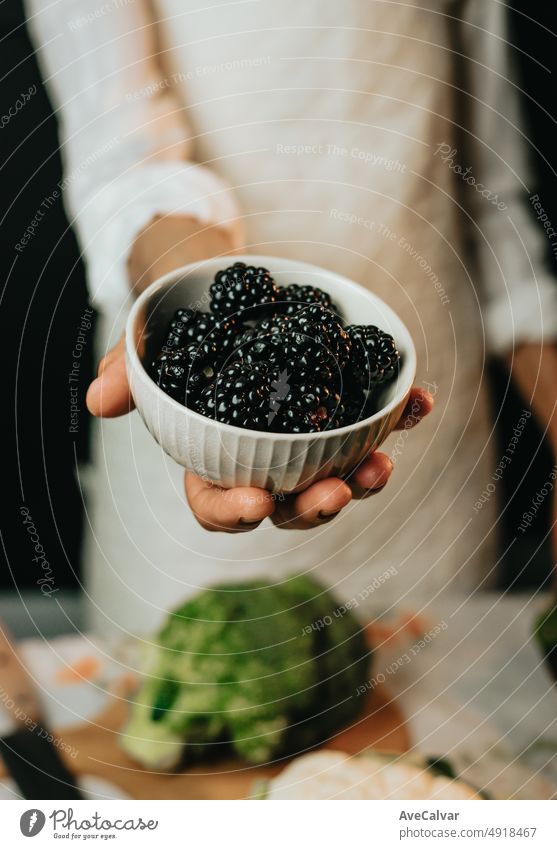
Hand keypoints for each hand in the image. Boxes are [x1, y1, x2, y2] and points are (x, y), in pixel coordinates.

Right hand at [88, 343, 432, 531]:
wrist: (223, 294)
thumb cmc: (180, 336)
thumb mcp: (147, 350)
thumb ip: (127, 375)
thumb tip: (101, 400)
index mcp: (214, 460)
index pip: (219, 503)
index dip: (236, 511)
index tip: (256, 502)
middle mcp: (265, 459)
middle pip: (289, 501)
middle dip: (313, 507)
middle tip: (334, 492)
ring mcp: (308, 438)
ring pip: (337, 472)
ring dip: (364, 477)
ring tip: (381, 463)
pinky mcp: (343, 406)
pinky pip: (373, 420)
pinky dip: (399, 417)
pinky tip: (418, 403)